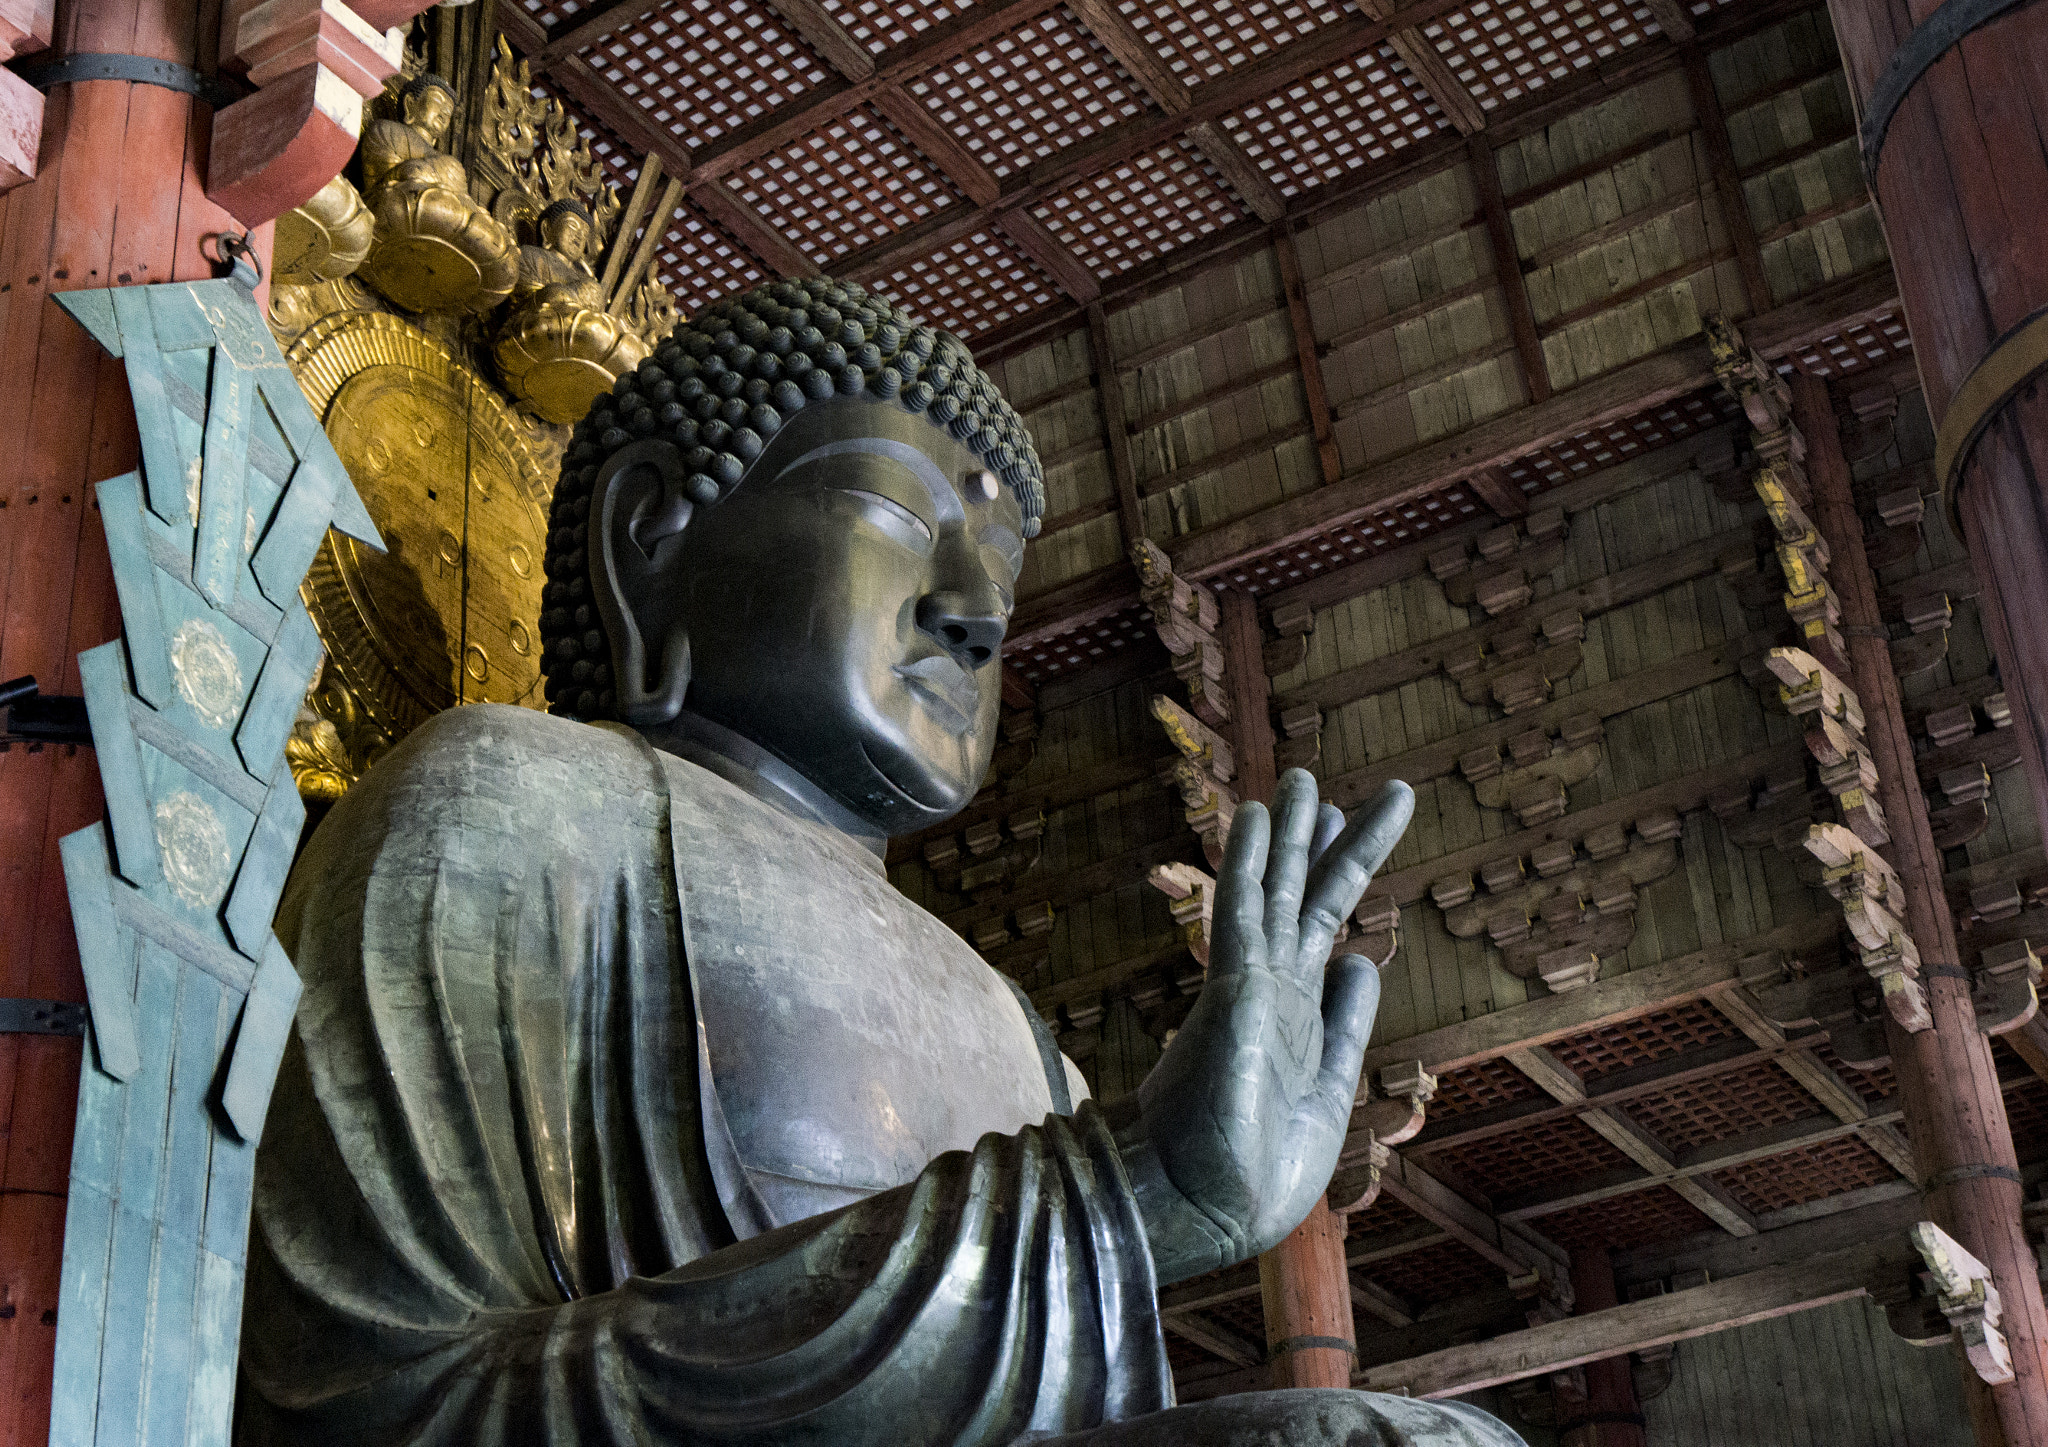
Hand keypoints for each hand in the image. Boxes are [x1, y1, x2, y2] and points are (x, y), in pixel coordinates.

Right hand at [1108, 769, 1412, 1284]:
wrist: (1207, 1206)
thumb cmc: (1259, 1169)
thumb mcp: (1329, 1090)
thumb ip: (1346, 1024)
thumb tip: (1365, 958)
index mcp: (1299, 1018)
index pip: (1324, 932)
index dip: (1343, 880)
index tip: (1352, 832)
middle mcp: (1273, 991)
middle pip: (1306, 899)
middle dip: (1322, 842)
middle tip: (1326, 785)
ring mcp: (1252, 986)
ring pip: (1278, 892)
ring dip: (1291, 834)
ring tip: (1303, 777)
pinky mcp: (1233, 990)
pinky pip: (1243, 910)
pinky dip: (1251, 860)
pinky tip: (1258, 814)